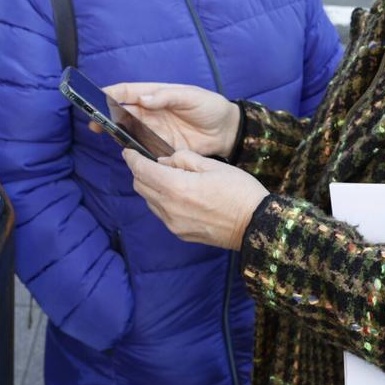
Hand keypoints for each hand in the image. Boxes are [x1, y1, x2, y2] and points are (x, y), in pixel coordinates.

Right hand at [97, 82, 239, 158]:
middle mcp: (151, 112)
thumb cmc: (210, 107)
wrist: (227, 132)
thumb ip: (168, 97)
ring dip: (116, 133)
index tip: (96, 95)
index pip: (129, 92)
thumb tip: (145, 99)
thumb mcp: (191, 97)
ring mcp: (154, 130)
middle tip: (93, 121)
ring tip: (103, 134)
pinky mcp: (161, 147)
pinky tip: (124, 151)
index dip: (111, 92)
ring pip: (128, 131)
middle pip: (122, 112)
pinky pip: (142, 149)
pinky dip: (132, 150)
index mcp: (156, 94)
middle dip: (106, 115)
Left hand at [122, 148, 267, 249]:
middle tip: (149, 161)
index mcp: (176, 187)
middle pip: (140, 186)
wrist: (256, 224)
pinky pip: (161, 214)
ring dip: (151, 187)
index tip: (128, 151)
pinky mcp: (180, 234)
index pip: (142, 170)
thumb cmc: (238, 190)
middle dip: (140, 172)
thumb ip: (183, 159)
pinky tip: (177, 195)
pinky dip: (162, 201)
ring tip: (167, 178)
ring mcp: (174, 223)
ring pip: (149, 201)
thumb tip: (164, 160)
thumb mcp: (212, 165)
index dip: (132, 158)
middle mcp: (169, 208)